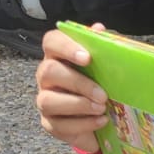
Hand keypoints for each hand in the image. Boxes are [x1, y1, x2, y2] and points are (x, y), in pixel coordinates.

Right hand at [36, 24, 109, 150]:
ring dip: (79, 105)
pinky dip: (83, 124)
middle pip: (49, 71)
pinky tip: (100, 121)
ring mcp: (45, 100)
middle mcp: (47, 76)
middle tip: (103, 94)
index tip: (87, 58)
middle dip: (78, 83)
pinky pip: (59, 124)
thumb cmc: (102, 86)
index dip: (66, 46)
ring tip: (102, 108)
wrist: (105, 121)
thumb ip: (104, 48)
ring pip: (48, 100)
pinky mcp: (50, 123)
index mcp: (59, 56)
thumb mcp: (108, 68)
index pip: (52, 41)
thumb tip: (99, 29)